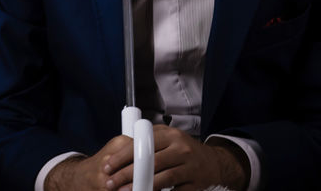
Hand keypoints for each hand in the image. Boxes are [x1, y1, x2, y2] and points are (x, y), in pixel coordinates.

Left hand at [51, 126, 245, 190]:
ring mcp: (189, 165)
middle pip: (149, 161)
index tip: (107, 166)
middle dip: (126, 174)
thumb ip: (146, 142)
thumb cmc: (183, 150)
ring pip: (161, 178)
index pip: (140, 143)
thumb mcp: (166, 140)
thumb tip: (118, 153)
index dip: (122, 156)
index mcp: (169, 134)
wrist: (213, 163)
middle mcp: (180, 147)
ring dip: (140, 187)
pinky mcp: (195, 183)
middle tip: (111, 183)